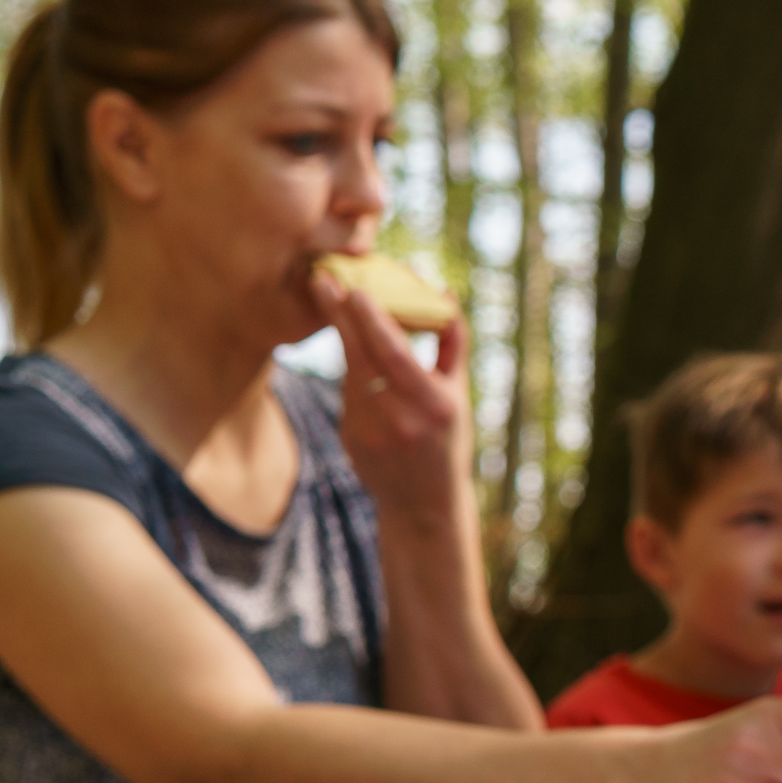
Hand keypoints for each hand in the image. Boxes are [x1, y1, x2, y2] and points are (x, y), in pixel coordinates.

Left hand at [312, 270, 472, 533]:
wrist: (423, 503)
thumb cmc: (446, 441)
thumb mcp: (458, 395)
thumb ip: (451, 344)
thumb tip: (443, 293)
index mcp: (434, 405)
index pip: (396, 355)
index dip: (372, 320)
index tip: (354, 288)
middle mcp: (401, 418)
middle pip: (362, 356)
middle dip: (341, 314)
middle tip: (323, 278)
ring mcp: (372, 431)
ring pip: (350, 370)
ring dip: (342, 334)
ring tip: (331, 297)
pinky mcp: (350, 438)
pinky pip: (347, 391)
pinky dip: (349, 367)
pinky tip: (348, 346)